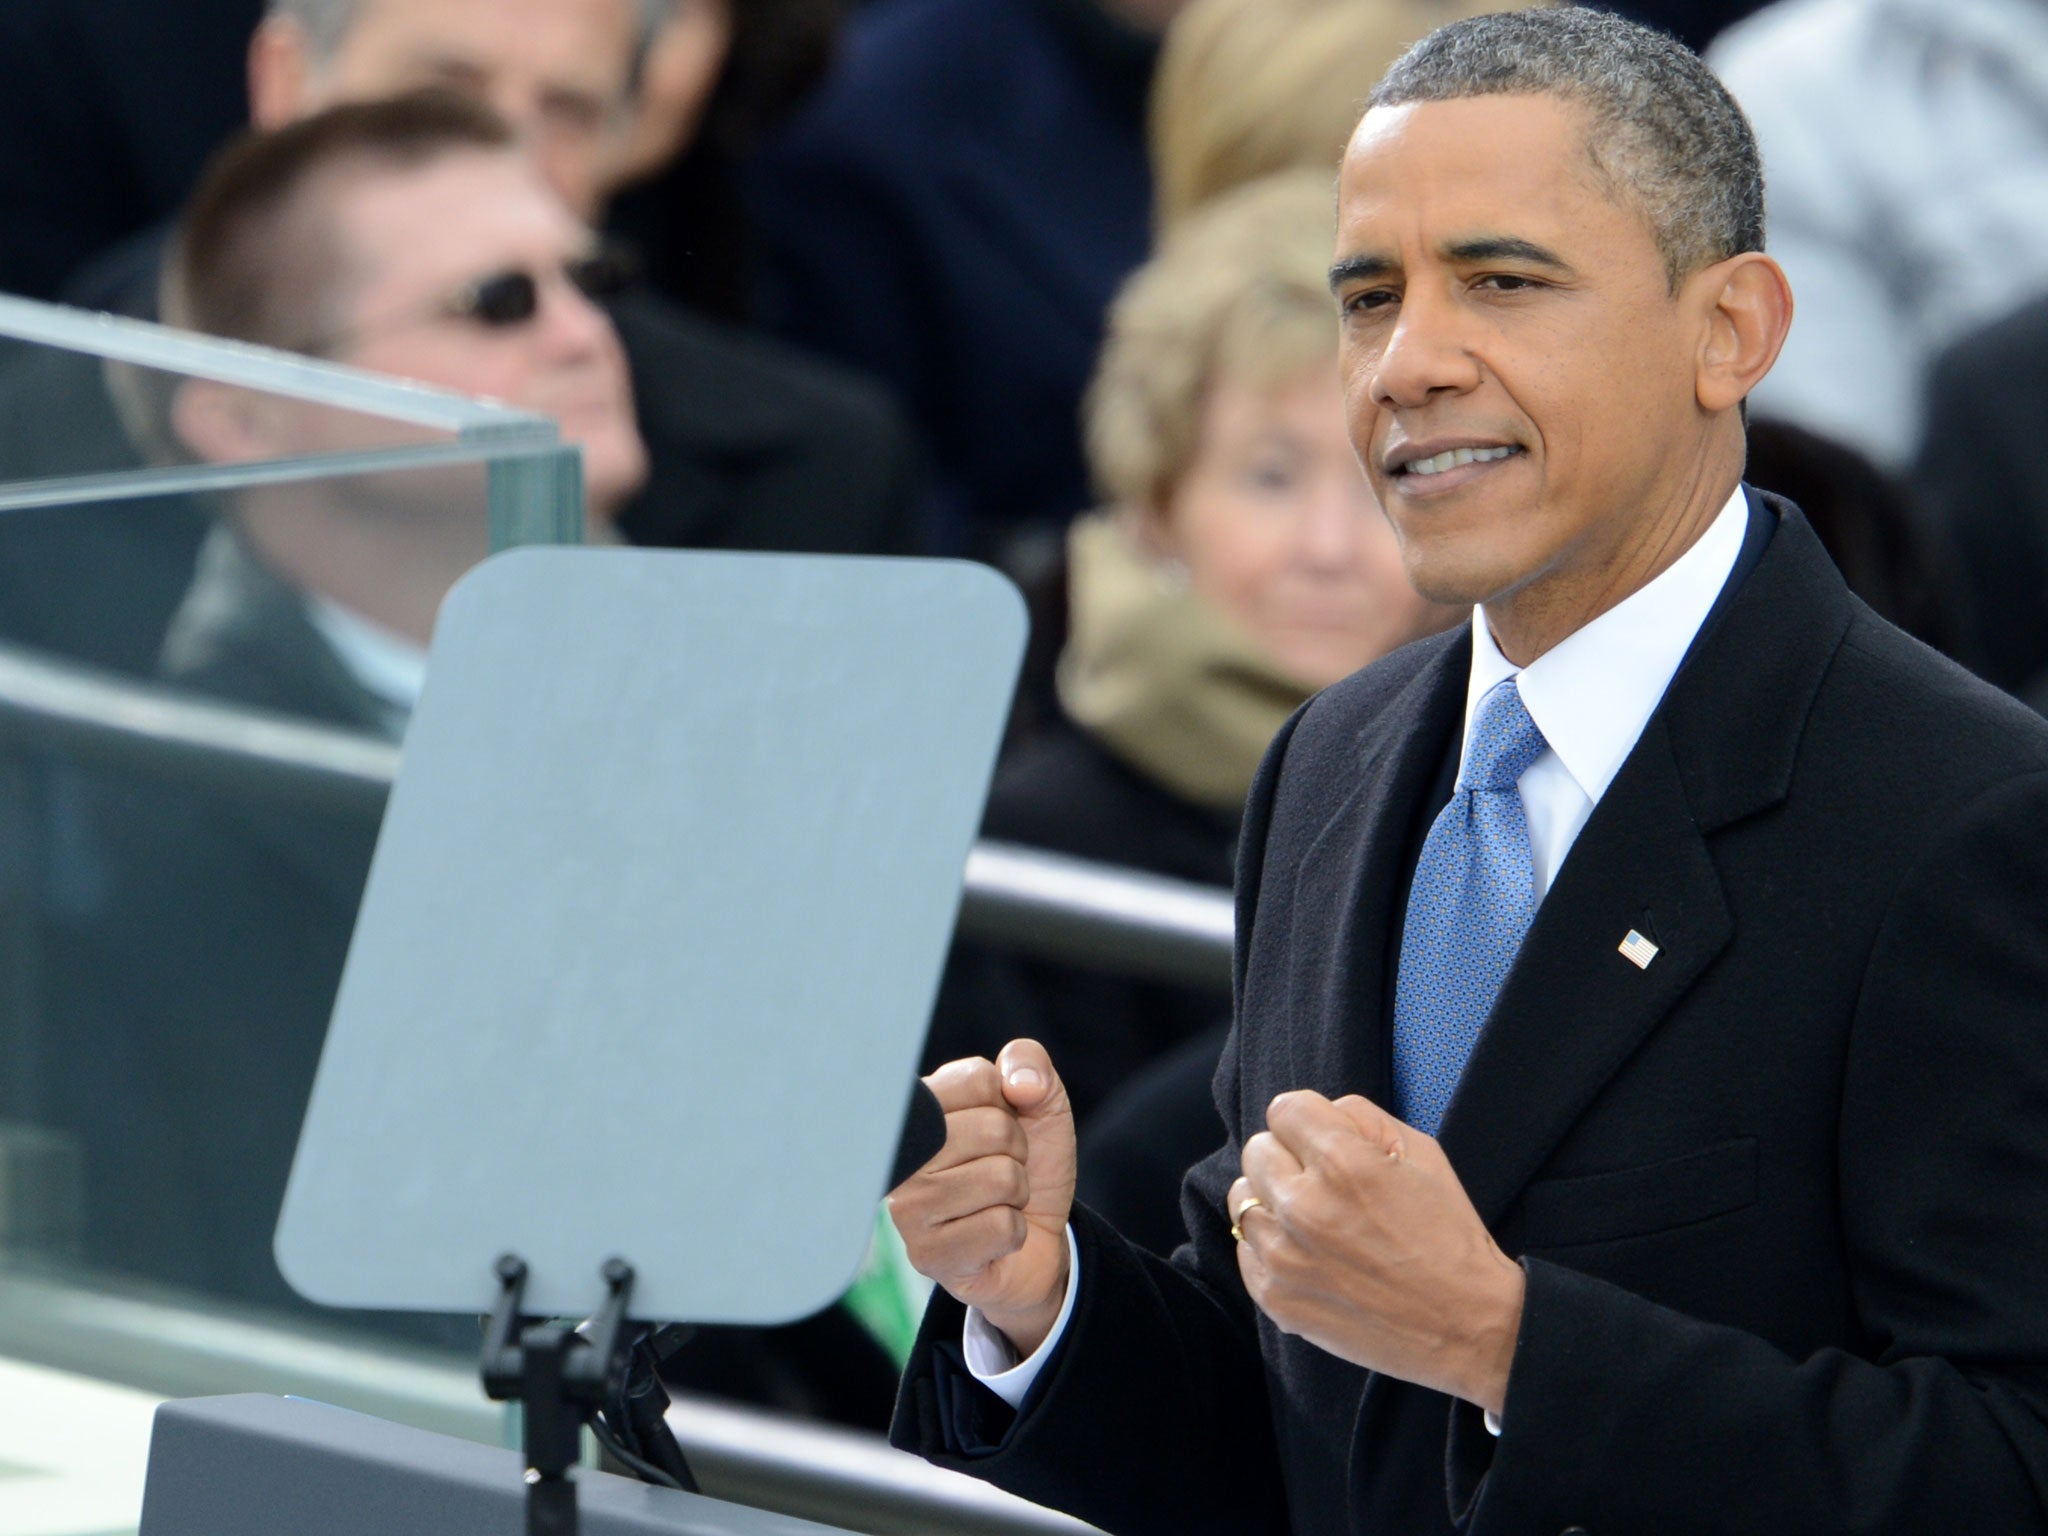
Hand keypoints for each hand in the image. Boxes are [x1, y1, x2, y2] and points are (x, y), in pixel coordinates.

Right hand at [886, 1039, 1074, 1356]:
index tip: (995, 1127)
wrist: (1037, 1237)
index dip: (1009, 1103)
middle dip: (1017, 1151)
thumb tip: (1020, 1084)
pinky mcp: (927, 1254)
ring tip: (995, 1201)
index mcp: (920, 1108)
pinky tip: (990, 1237)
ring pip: (1001, 1178)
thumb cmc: (1027, 1164)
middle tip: (1000, 1169)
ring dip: (1017, 1193)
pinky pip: (1001, 1227)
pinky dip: (1013, 1232)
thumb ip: (1029, 1064)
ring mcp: (908, 1207)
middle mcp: (902, 1154)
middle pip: (994, 1128)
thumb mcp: (1039, 1103)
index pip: (978, 1079)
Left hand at [1229, 1092, 1523, 1415]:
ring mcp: (1283, 1256)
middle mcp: (1303, 1206)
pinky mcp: (1274, 1297)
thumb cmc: (1449, 1238)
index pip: (1283, 1109)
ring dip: (1274, 1202)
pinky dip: (1270, 1246)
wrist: (1467, 1327)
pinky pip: (1245, 1249)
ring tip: (1315, 1222)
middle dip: (1289, 1157)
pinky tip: (1309, 1256)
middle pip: (1258, 1150)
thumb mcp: (1424, 1154)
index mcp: (1341, 1163)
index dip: (1308, 1121)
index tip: (1323, 1140)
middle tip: (1323, 1183)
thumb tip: (1321, 1113)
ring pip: (1242, 1198)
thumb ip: (1362, 1118)